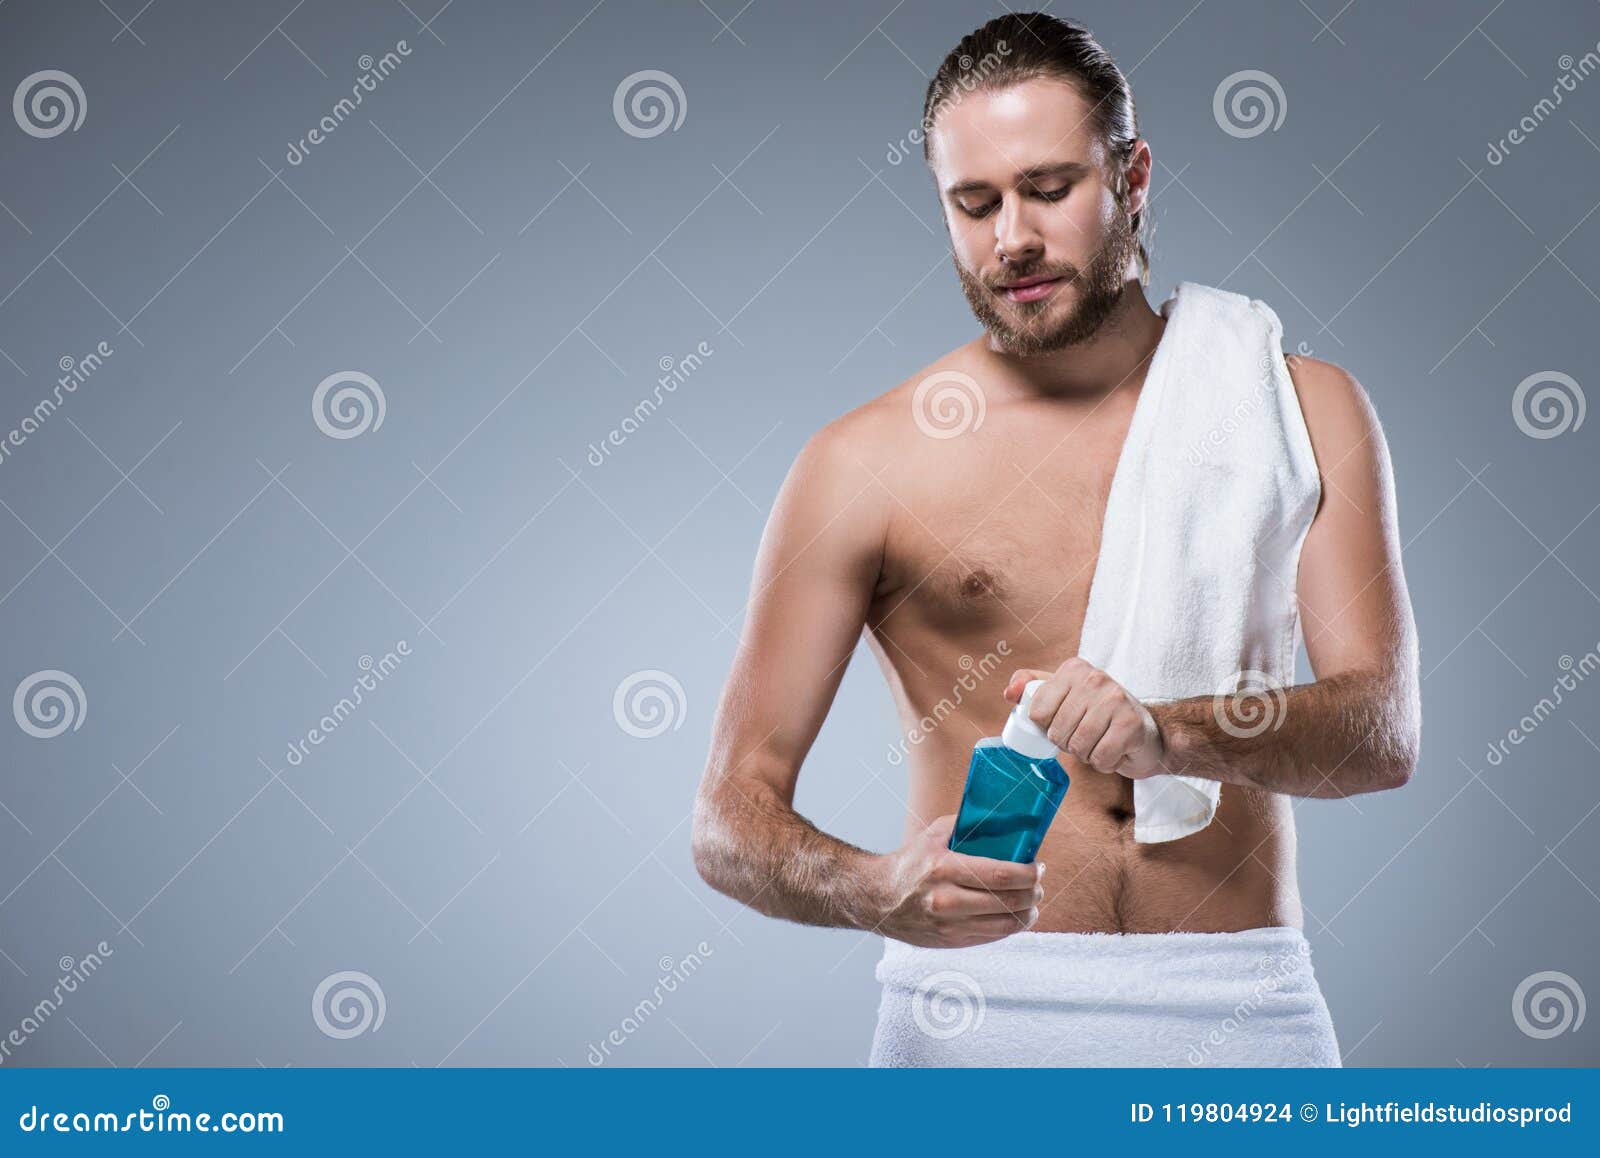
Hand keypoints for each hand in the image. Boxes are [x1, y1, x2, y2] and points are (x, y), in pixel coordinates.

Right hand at [874, 815, 1043, 947]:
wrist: (878, 898)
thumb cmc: (910, 862)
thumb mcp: (933, 835)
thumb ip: (966, 824)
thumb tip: (1003, 818)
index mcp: (945, 868)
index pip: (1000, 874)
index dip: (1028, 873)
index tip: (1038, 867)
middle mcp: (947, 900)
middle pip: (1008, 901)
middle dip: (1033, 893)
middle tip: (1038, 885)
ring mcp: (950, 925)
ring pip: (1005, 925)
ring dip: (1027, 914)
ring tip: (1033, 904)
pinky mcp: (951, 941)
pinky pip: (992, 937)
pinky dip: (1010, 927)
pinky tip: (1016, 916)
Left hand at [1005, 658, 1165, 779]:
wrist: (1147, 732)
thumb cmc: (1100, 716)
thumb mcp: (1065, 694)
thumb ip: (1033, 688)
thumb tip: (1008, 693)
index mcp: (1074, 669)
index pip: (1038, 711)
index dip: (1047, 727)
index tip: (1064, 723)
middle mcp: (1095, 678)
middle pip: (1057, 731)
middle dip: (1068, 744)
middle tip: (1086, 736)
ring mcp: (1115, 699)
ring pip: (1077, 746)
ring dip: (1086, 755)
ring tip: (1100, 742)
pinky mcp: (1130, 724)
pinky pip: (1099, 757)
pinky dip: (1104, 763)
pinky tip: (1115, 750)